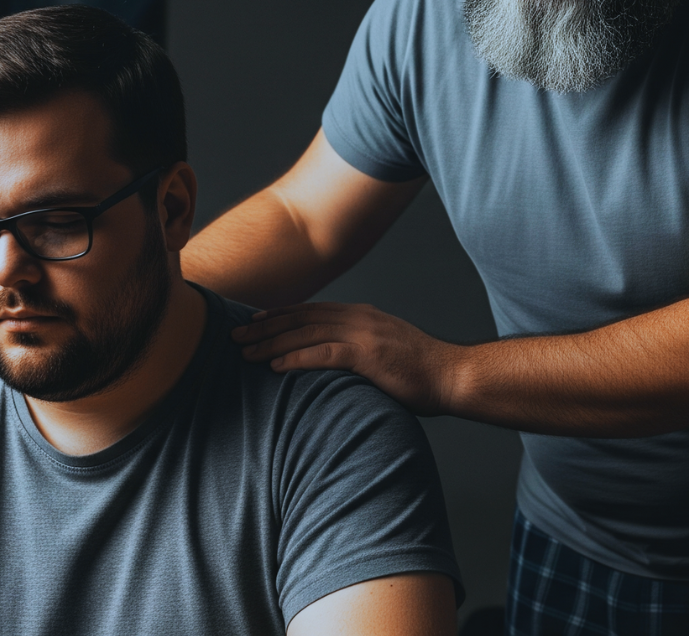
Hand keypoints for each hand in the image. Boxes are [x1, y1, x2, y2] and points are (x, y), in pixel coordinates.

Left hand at [232, 303, 461, 415]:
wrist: (452, 376)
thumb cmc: (420, 372)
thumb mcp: (384, 353)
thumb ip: (357, 351)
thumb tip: (334, 362)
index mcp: (361, 316)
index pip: (311, 311)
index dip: (280, 315)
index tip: (255, 321)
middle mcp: (359, 318)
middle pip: (301, 318)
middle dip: (266, 325)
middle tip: (236, 335)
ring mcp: (364, 334)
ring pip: (306, 333)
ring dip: (272, 342)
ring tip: (246, 352)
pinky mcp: (368, 355)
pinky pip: (324, 353)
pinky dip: (296, 357)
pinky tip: (275, 365)